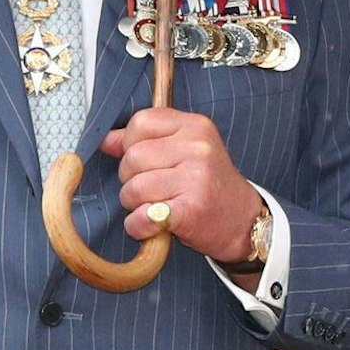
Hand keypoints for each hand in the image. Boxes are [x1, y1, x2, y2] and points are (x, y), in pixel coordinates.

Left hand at [100, 107, 260, 262]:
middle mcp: (198, 148)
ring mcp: (196, 179)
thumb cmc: (209, 185)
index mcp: (195, 126)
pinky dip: (138, 226)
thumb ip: (147, 140)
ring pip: (133, 188)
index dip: (130, 144)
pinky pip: (142, 217)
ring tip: (154, 206)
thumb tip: (105, 139)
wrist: (245, 222)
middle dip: (130, 178)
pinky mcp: (191, 211)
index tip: (145, 161)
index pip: (139, 122)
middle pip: (132, 157)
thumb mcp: (186, 151)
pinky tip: (152, 226)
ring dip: (134, 205)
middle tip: (151, 189)